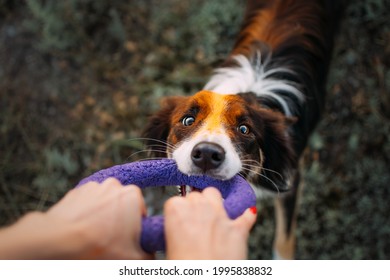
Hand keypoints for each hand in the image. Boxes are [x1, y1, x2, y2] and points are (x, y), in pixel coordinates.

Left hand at [0, 178, 152, 259]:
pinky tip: (83, 229)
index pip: (142, 212)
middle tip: (112, 240)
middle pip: (124, 206)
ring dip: (104, 216)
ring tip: (95, 235)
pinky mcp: (77, 191)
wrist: (58, 242)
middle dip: (120, 221)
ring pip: (106, 204)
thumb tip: (153, 256)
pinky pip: (89, 203)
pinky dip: (88, 213)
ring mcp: (94, 186)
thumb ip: (151, 255)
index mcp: (133, 195)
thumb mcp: (133, 258)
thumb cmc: (96, 246)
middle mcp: (115, 185)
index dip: (137, 229)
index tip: (129, 240)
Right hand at [164, 187, 256, 258]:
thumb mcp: (169, 248)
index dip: (178, 211)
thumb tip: (179, 233)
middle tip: (194, 222)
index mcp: (177, 211)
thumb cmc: (187, 268)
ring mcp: (220, 216)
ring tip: (211, 214)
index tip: (179, 220)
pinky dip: (246, 215)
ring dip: (213, 201)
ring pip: (215, 194)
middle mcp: (199, 208)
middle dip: (195, 205)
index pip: (176, 201)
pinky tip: (246, 215)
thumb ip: (175, 232)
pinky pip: (246, 215)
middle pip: (196, 195)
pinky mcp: (238, 229)